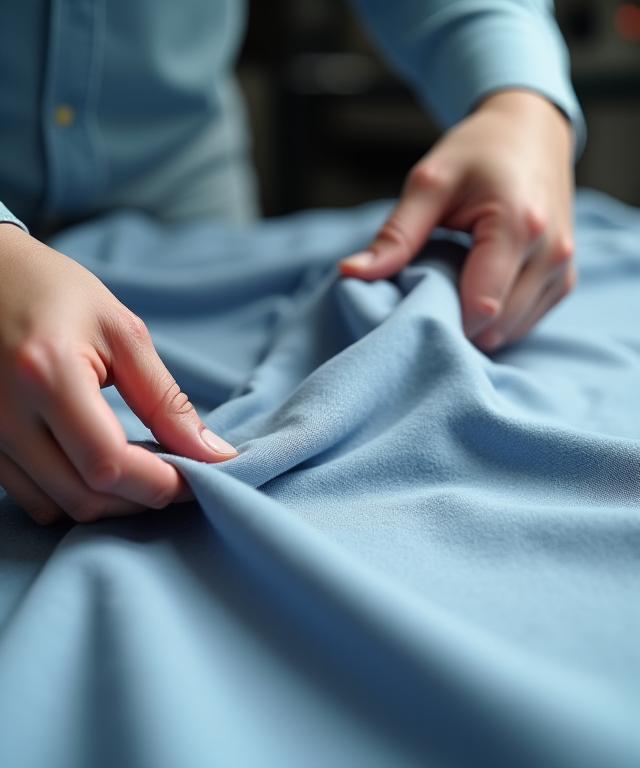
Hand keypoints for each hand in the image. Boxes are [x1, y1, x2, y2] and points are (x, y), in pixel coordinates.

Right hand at [0, 224, 237, 525]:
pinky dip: (76, 495)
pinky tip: (104, 469)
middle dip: (142, 498)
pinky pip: (32, 498)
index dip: (160, 484)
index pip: (108, 463)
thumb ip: (165, 400)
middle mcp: (5, 414)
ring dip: (111, 503)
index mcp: (46, 375)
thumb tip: (212, 454)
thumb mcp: (122, 333)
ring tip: (145, 471)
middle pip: (84, 496)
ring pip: (58, 507)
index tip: (197, 479)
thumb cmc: (55, 292)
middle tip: (179, 476)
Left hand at [338, 89, 576, 350]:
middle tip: (426, 295)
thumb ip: (395, 235)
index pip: (479, 308)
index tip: (411, 308)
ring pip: (510, 332)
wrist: (532, 133)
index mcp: (517, 226)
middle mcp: (550, 253)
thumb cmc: (477, 154)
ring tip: (452, 287)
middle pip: (494, 327)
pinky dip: (496, 319)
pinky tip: (475, 289)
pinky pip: (524, 324)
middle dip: (455, 324)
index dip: (441, 320)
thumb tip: (349, 273)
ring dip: (476, 325)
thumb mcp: (428, 183)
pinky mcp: (565, 282)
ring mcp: (563, 270)